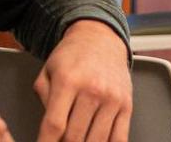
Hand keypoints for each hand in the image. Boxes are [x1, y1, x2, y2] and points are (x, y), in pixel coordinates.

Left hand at [34, 20, 131, 141]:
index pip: (55, 125)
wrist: (101, 39)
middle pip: (75, 137)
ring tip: (78, 140)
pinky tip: (97, 141)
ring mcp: (112, 98)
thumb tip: (48, 131)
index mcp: (68, 81)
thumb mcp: (47, 72)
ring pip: (96, 141)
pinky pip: (119, 138)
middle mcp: (93, 89)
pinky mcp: (127, 105)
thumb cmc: (72, 56)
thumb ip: (44, 101)